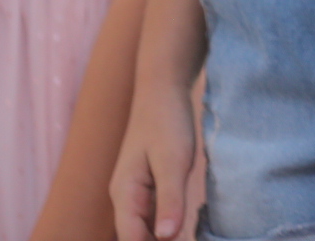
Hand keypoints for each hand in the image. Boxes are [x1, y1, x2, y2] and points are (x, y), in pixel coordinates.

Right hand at [111, 78, 195, 240]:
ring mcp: (137, 193)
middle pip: (137, 238)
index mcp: (125, 194)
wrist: (163, 89)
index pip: (132, 239)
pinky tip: (187, 232)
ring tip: (190, 238)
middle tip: (188, 240)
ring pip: (147, 229)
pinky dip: (168, 227)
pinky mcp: (151, 187)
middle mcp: (126, 198)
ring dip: (164, 239)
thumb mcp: (174, 160)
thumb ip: (170, 199)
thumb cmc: (167, 121)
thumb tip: (166, 237)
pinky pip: (156, 217)